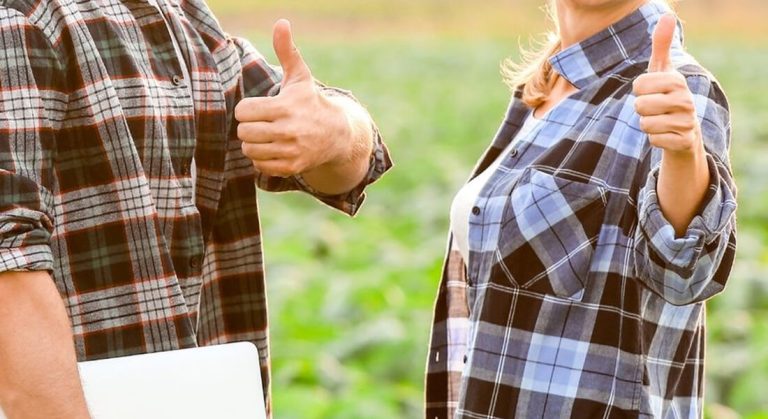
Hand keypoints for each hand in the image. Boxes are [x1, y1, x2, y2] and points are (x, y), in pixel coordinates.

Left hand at [235, 20, 352, 177]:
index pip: (243, 111)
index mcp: (284, 107)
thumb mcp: (299, 77)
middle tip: (260, 123)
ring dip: (253, 143)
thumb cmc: (310, 102)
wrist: (337, 134)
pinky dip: (262, 159)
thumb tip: (281, 23)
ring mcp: (290, 151)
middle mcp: (288, 131)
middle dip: (248, 126)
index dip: (247, 109)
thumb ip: (286, 51)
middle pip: (244, 132)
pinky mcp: (292, 167)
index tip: (258, 108)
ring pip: (249, 150)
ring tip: (265, 136)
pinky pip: (260, 166)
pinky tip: (272, 149)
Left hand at [633, 14, 702, 157]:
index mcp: (677, 81)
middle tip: (656, 109)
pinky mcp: (684, 141)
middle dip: (642, 110)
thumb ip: (661, 45)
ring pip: (645, 124)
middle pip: (640, 105)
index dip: (639, 91)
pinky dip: (655, 139)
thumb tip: (668, 15)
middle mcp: (686, 100)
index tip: (651, 92)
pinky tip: (666, 134)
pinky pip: (653, 140)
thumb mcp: (662, 71)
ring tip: (661, 121)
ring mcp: (687, 121)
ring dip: (647, 125)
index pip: (638, 86)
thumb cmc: (667, 95)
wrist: (685, 131)